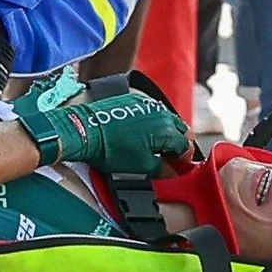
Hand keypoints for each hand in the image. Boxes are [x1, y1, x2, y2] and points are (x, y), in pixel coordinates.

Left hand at [72, 92, 193, 179]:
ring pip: (167, 120)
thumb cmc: (110, 149)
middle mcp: (160, 113)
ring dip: (167, 134)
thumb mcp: (141, 166)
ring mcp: (146, 105)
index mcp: (166, 130)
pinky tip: (144, 135)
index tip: (179, 168)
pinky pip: (152, 113)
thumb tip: (172, 170)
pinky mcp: (133, 101)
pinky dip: (154, 124)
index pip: (186, 146)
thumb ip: (162, 168)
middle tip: (171, 159)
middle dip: (179, 145)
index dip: (184, 160)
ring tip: (157, 148)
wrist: (85, 131)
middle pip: (180, 130)